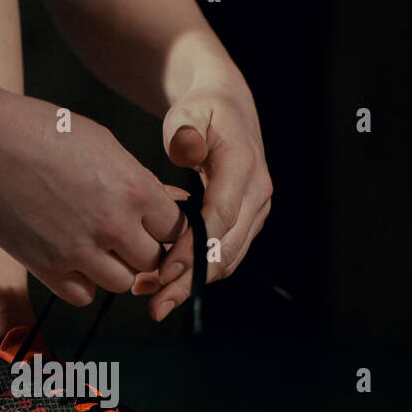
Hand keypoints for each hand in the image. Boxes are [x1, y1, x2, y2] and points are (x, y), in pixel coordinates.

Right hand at [0, 91, 183, 306]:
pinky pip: (83, 296)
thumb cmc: (42, 131)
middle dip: (144, 249)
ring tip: (98, 246)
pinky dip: (83, 283)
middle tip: (125, 235)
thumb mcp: (104, 144)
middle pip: (153, 260)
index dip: (166, 227)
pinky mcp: (47, 268)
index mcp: (134, 188)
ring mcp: (79, 251)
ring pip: (122, 283)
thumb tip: (175, 202)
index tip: (153, 223)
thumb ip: (140, 180)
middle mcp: (112, 224)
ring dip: (115, 268)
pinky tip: (73, 260)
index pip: (176, 229)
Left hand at [131, 80, 272, 319]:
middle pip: (226, 249)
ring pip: (227, 259)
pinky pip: (225, 255)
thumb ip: (184, 130)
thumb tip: (185, 150)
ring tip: (155, 298)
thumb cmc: (201, 110)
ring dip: (192, 284)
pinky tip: (166, 284)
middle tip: (156, 303)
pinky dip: (198, 274)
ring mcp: (255, 211)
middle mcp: (257, 193)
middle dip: (191, 280)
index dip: (194, 248)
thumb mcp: (188, 111)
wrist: (226, 108)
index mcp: (243, 165)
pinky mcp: (246, 223)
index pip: (221, 217)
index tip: (164, 269)